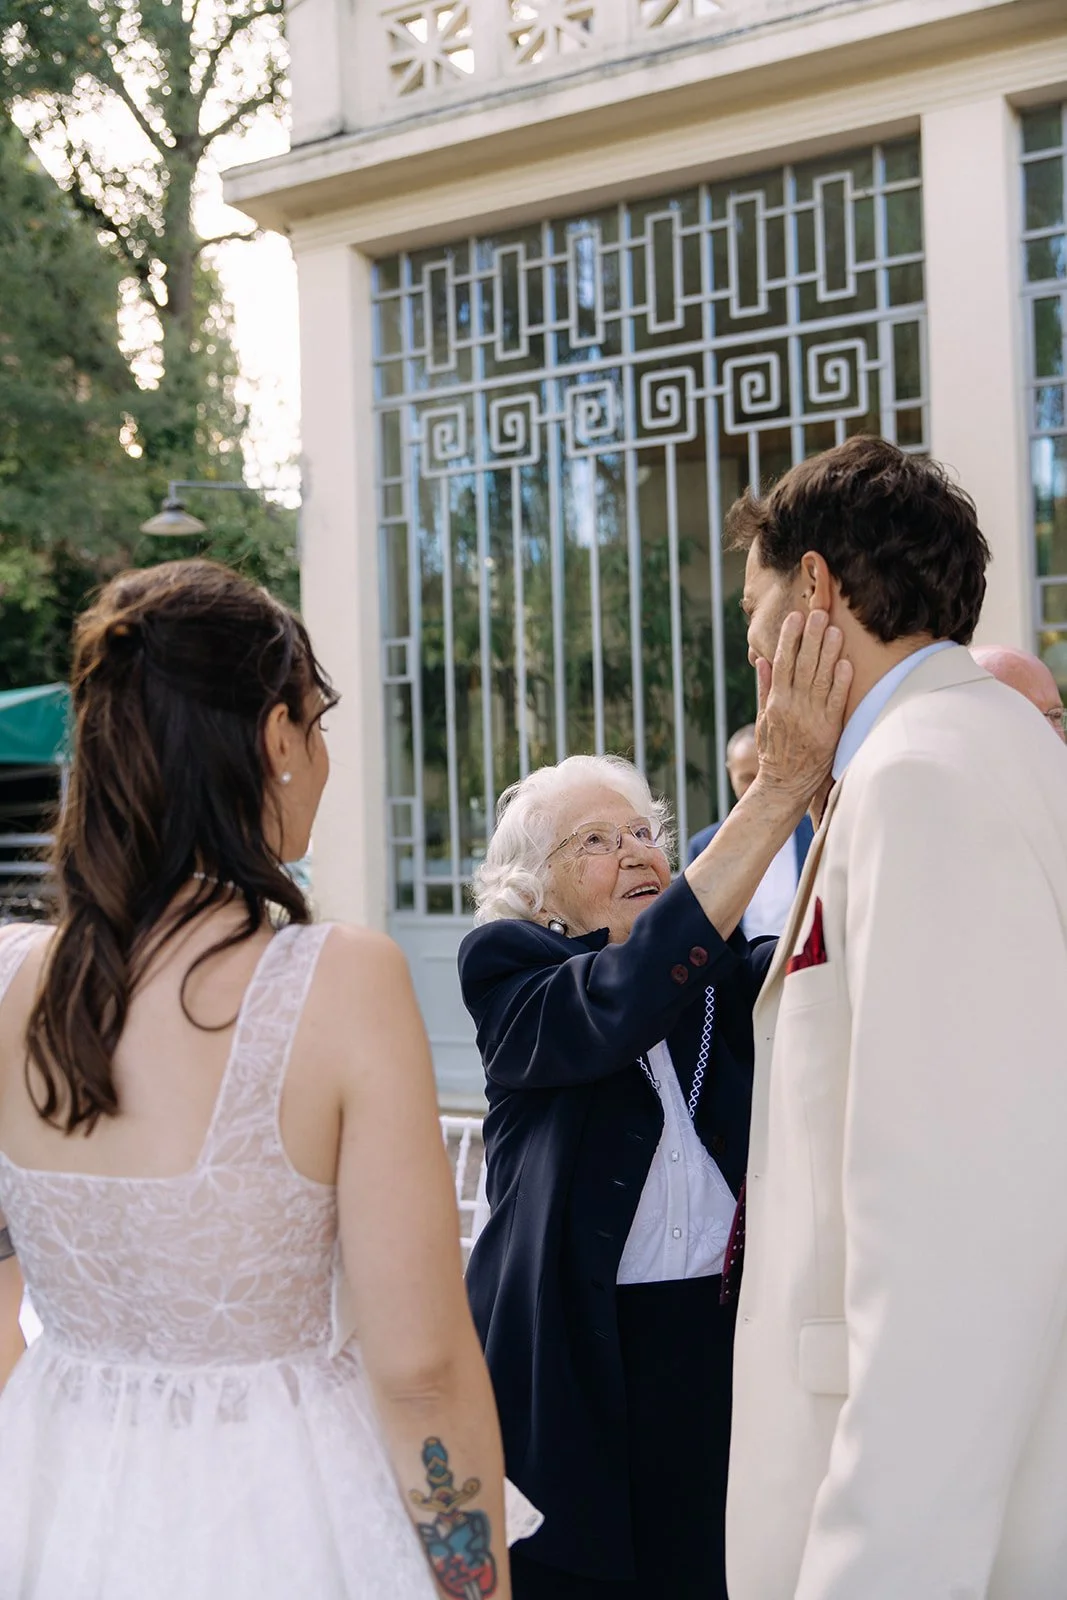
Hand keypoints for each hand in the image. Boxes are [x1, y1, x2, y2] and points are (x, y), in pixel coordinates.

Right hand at [753, 611, 851, 807]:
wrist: (785, 785)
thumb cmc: (774, 751)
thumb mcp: (764, 719)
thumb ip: (765, 688)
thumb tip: (762, 660)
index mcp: (776, 702)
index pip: (783, 663)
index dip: (789, 639)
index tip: (795, 618)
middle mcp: (793, 706)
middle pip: (803, 665)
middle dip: (811, 638)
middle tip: (818, 614)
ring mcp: (811, 718)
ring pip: (821, 678)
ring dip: (828, 653)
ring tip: (835, 630)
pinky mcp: (829, 730)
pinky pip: (836, 701)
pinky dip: (841, 682)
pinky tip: (846, 663)